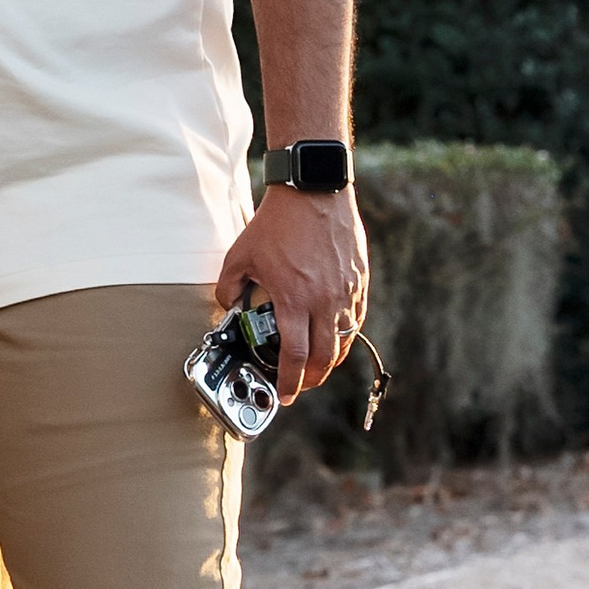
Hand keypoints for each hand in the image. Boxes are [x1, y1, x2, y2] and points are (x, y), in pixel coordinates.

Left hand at [214, 184, 368, 399]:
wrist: (314, 192)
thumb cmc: (277, 223)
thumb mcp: (239, 256)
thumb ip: (228, 288)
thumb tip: (229, 308)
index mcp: (294, 300)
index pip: (296, 356)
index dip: (290, 382)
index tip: (285, 396)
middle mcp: (324, 301)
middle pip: (325, 358)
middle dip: (313, 379)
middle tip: (302, 385)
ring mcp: (346, 292)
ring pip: (344, 341)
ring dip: (331, 360)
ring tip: (318, 366)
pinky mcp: (359, 281)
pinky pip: (355, 318)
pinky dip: (345, 334)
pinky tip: (334, 335)